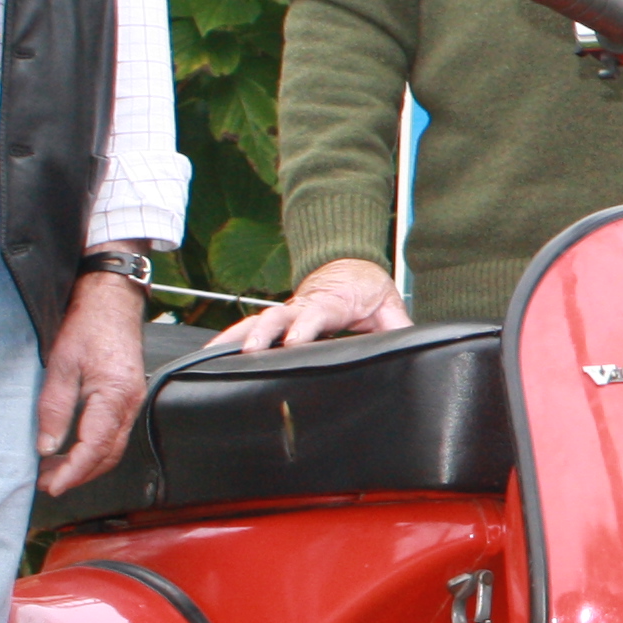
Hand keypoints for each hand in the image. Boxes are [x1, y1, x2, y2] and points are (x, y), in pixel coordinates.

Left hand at [36, 269, 150, 494]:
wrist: (111, 299)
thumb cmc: (88, 324)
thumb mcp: (61, 364)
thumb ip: (54, 408)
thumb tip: (47, 445)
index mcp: (115, 396)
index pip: (95, 447)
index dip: (73, 472)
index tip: (52, 486)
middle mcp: (130, 403)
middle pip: (109, 455)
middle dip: (79, 475)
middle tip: (47, 483)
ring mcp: (133, 400)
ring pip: (113, 447)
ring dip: (86, 464)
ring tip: (54, 469)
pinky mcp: (128, 396)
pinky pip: (115, 433)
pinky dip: (94, 449)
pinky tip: (72, 448)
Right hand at [213, 257, 409, 353]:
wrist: (349, 265)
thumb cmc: (367, 288)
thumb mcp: (388, 305)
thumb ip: (397, 325)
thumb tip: (412, 344)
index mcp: (332, 303)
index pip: (316, 314)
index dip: (304, 327)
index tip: (294, 341)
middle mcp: (303, 306)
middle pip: (276, 317)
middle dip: (261, 334)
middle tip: (249, 353)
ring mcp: (286, 312)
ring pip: (256, 322)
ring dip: (235, 337)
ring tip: (213, 357)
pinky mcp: (277, 320)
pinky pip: (249, 328)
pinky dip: (228, 339)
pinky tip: (211, 355)